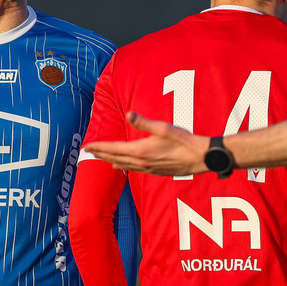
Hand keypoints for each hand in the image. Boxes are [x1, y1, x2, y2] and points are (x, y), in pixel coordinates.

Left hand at [83, 113, 208, 176]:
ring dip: (110, 161)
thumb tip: (128, 114)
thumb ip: (143, 122)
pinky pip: (133, 170)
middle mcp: (141, 162)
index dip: (99, 147)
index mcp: (140, 150)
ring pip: (123, 165)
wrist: (200, 158)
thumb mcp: (163, 127)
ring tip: (100, 158)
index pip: (113, 149)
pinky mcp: (155, 171)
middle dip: (100, 154)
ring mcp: (148, 169)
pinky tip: (121, 166)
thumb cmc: (184, 141)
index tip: (86, 146)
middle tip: (88, 152)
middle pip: (115, 158)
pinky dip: (123, 166)